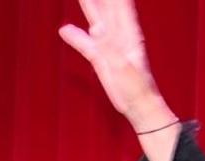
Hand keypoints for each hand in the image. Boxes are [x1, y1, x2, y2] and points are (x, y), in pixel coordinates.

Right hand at [59, 0, 171, 125]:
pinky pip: (85, 43)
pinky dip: (75, 36)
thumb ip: (108, 47)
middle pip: (106, 7)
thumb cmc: (138, 88)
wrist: (139, 106)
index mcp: (129, 34)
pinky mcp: (100, 59)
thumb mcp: (123, 66)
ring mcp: (109, 46)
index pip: (120, 5)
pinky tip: (65, 30)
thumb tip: (95, 28)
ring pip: (96, 20)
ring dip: (88, 6)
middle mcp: (119, 35)